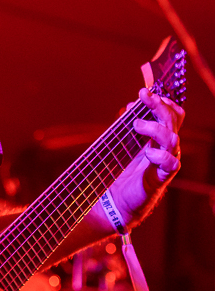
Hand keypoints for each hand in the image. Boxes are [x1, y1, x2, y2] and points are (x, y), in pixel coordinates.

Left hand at [109, 87, 183, 227]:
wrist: (118, 198)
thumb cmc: (123, 168)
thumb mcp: (123, 140)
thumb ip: (127, 123)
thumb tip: (130, 107)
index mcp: (159, 134)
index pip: (171, 113)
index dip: (162, 101)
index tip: (144, 92)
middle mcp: (166, 145)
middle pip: (173, 120)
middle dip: (159, 105)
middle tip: (143, 96)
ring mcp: (166, 160)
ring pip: (173, 139)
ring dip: (155, 128)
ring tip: (136, 125)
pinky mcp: (162, 177)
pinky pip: (171, 163)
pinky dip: (161, 155)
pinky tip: (148, 153)